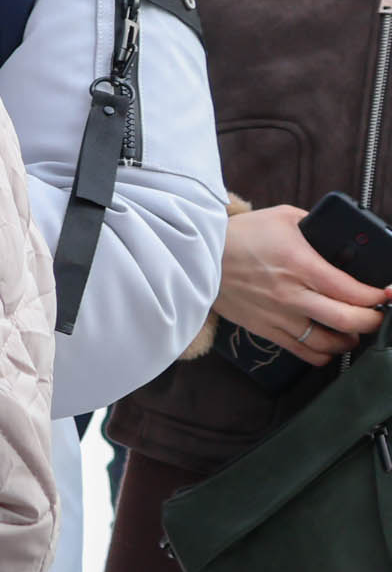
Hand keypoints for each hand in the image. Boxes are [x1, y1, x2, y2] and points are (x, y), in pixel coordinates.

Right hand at [213, 205, 385, 364]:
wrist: (197, 257)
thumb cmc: (239, 235)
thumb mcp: (284, 217)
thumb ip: (317, 227)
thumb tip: (342, 238)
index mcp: (299, 263)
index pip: (352, 289)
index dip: (378, 295)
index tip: (386, 293)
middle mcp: (291, 293)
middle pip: (347, 319)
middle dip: (372, 319)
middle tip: (377, 313)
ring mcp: (278, 314)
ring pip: (327, 342)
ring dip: (349, 340)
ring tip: (354, 331)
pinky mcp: (265, 328)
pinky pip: (302, 351)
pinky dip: (322, 354)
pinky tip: (329, 346)